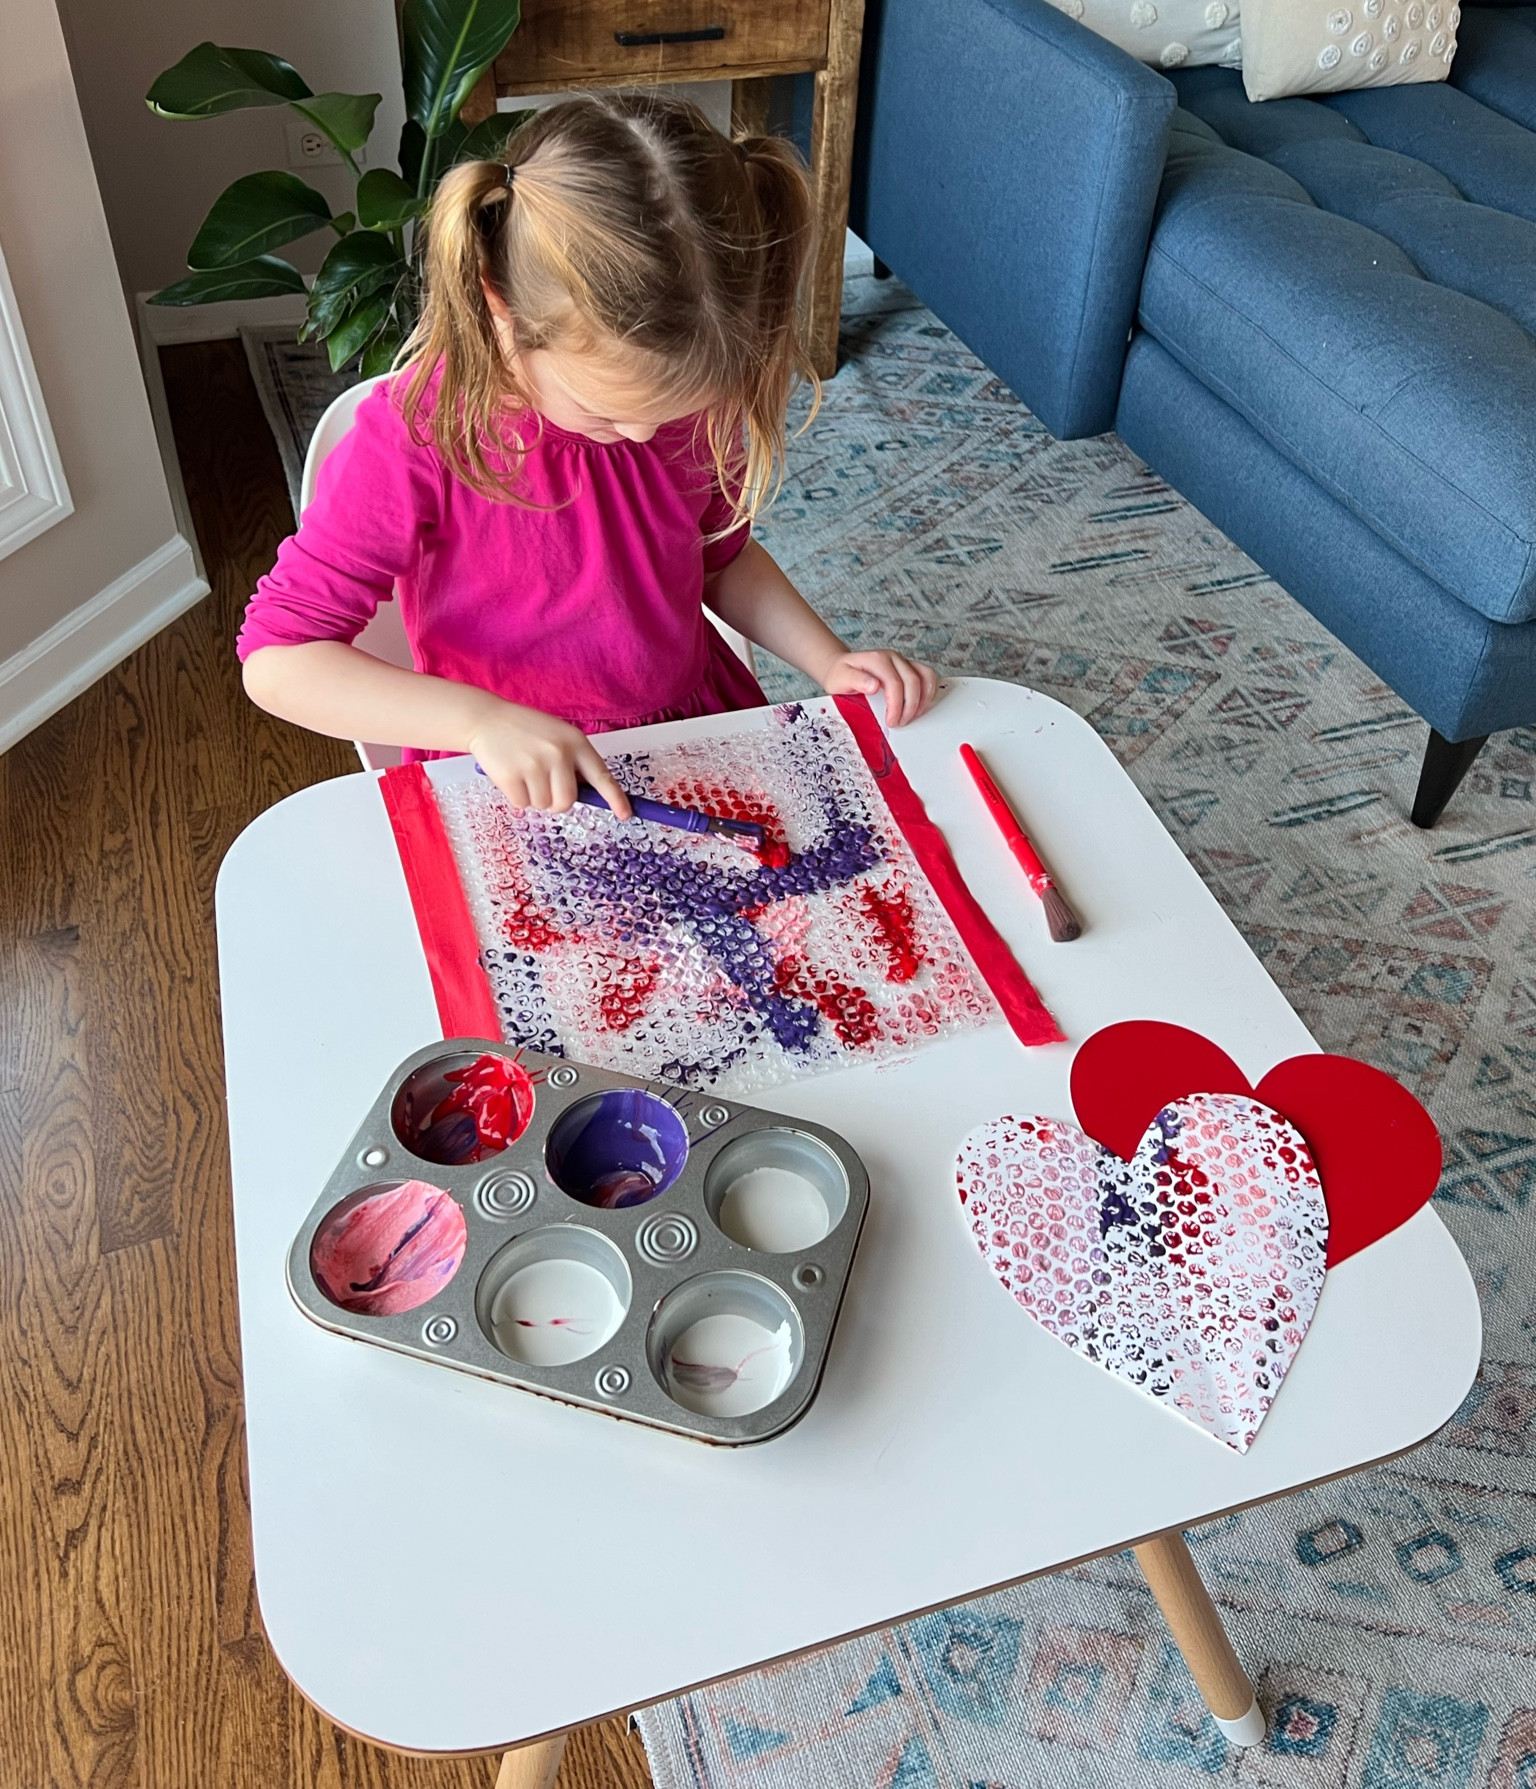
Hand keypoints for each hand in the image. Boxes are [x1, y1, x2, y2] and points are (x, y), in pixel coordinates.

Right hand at [466, 702, 632, 818]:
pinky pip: (522, 804)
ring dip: (534, 797)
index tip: (626, 814)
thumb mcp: (558, 736)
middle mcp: (559, 754)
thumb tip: (589, 794)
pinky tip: (511, 774)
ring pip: (544, 805)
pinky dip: (516, 796)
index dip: (615, 798)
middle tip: (542, 784)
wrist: (486, 718)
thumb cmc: (526, 730)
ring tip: (524, 772)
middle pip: (567, 801)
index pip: (602, 775)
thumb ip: (574, 761)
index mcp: (575, 742)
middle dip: (556, 801)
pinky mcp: (512, 777)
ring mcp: (535, 765)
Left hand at [820, 650, 938, 726]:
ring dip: (923, 699)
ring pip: (926, 676)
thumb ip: (856, 681)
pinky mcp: (908, 668)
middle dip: (910, 707)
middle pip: (913, 681)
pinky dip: (928, 692)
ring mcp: (903, 662)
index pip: (895, 683)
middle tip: (900, 722)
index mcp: (877, 659)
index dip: (896, 706)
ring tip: (911, 716)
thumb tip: (875, 686)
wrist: (840, 668)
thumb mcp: (840, 679)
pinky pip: (927, 676)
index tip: (891, 721)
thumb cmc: (840, 675)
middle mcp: (893, 658)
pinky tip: (918, 706)